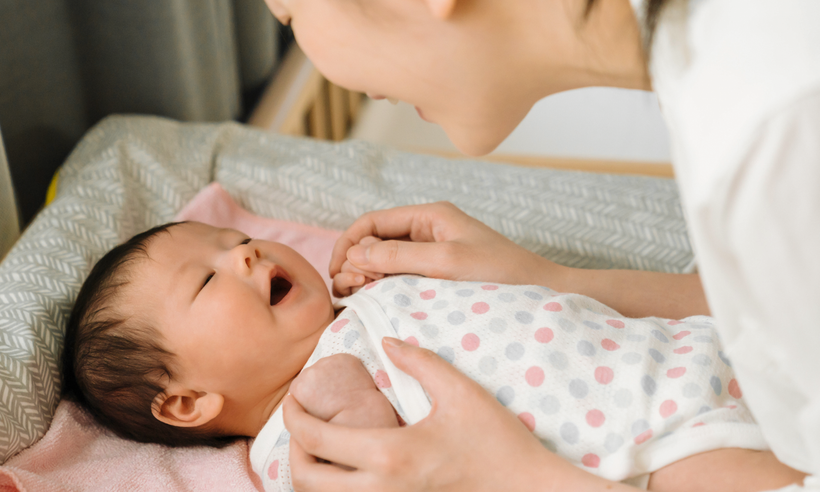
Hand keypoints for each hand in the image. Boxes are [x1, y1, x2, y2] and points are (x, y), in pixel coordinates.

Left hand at [283, 338, 617, 491]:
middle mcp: (380, 489)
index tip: (294, 395)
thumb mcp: (460, 391)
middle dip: (292, 448)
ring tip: (320, 444)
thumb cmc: (497, 440)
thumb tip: (384, 342)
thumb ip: (419, 361)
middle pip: (304, 478)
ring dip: (309, 473)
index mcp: (389, 454)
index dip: (293, 414)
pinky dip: (335, 488)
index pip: (315, 437)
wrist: (528, 488)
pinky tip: (347, 467)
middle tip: (301, 421)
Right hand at [328, 202, 557, 296]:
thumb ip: (400, 256)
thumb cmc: (501, 274)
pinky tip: (379, 301)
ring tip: (360, 297)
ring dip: (367, 275)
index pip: (373, 221)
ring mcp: (433, 252)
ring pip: (385, 260)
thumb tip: (355, 253)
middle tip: (349, 290)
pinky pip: (401, 275)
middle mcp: (428, 230)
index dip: (348, 243)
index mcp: (430, 216)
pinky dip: (384, 286)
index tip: (337, 272)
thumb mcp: (447, 263)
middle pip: (374, 240)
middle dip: (354, 261)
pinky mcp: (439, 274)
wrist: (541, 292)